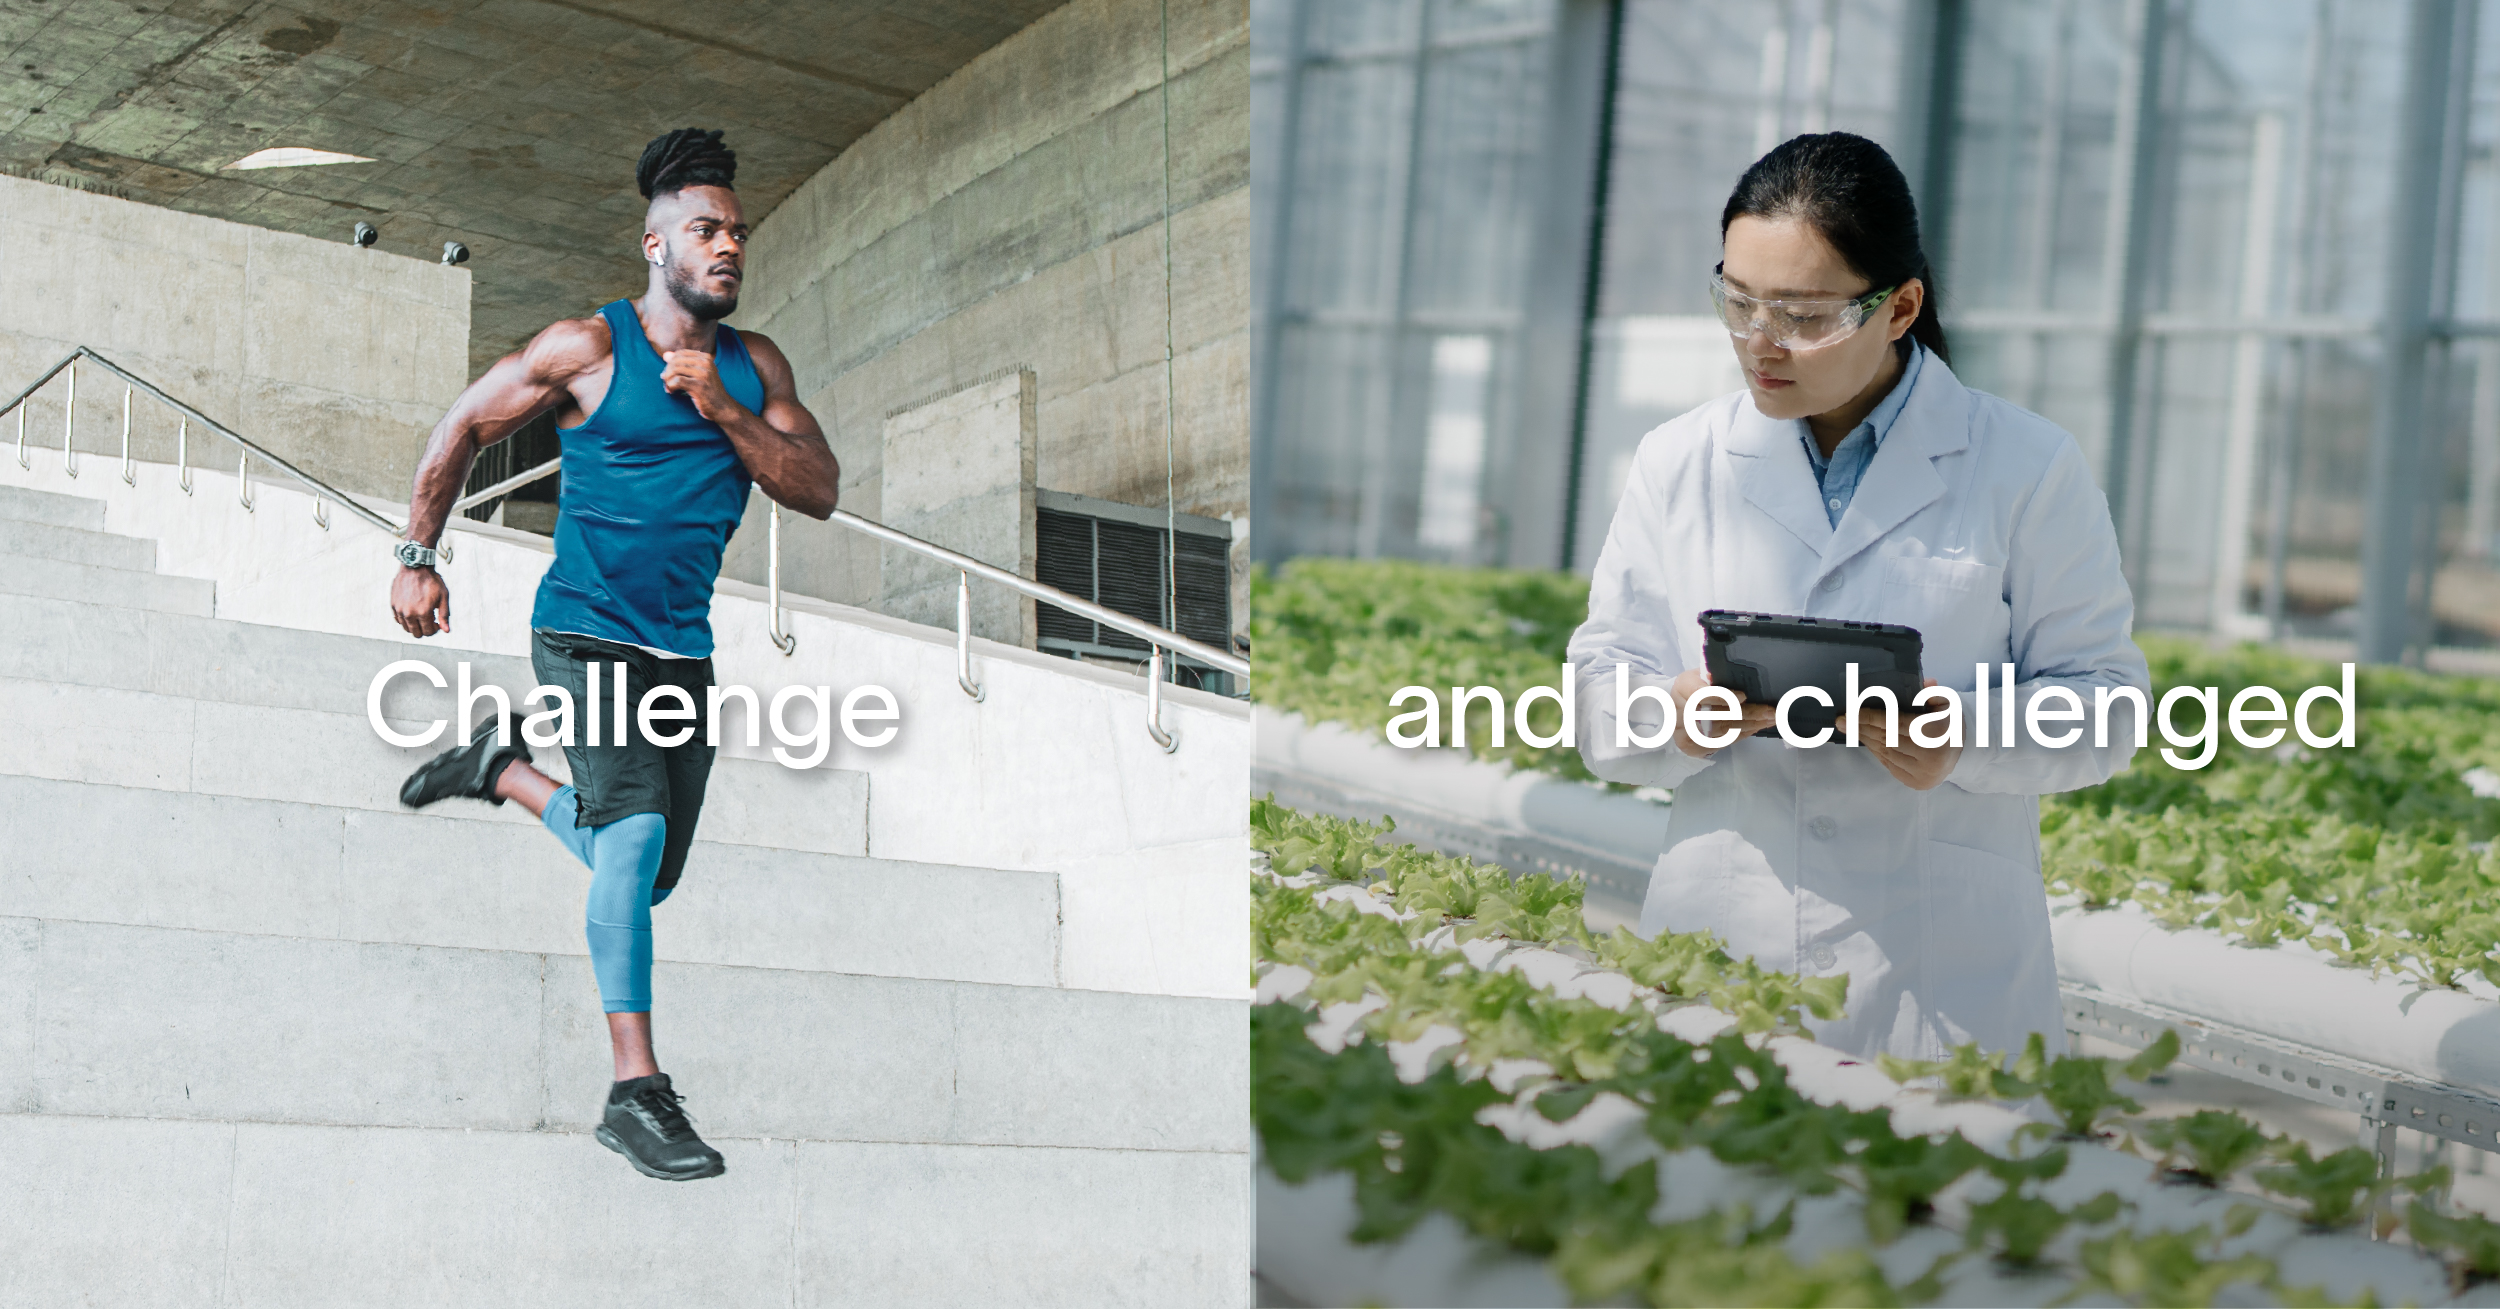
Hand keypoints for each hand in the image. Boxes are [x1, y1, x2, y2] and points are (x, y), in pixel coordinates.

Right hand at [391, 565, 449, 637]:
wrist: (415, 567)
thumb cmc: (431, 580)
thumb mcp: (443, 597)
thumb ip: (444, 615)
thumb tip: (446, 630)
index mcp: (423, 612)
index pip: (428, 632)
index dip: (435, 629)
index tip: (437, 622)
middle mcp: (409, 613)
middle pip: (416, 633)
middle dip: (425, 629)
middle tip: (430, 620)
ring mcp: (399, 609)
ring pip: (406, 628)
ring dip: (415, 625)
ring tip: (421, 615)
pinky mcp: (393, 605)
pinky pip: (398, 619)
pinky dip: (405, 620)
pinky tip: (412, 612)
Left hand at [660, 349, 738, 421]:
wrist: (722, 408)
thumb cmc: (709, 392)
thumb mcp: (698, 374)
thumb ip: (683, 364)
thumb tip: (665, 355)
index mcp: (706, 358)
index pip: (680, 353)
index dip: (671, 363)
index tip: (670, 374)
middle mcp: (705, 364)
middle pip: (676, 361)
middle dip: (667, 372)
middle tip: (666, 382)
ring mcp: (703, 374)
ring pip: (675, 370)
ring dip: (667, 380)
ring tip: (668, 387)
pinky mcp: (699, 386)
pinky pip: (677, 381)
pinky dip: (670, 386)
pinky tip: (671, 391)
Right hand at [1670, 666, 1774, 757]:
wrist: (1672, 709)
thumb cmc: (1692, 687)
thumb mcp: (1699, 674)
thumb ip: (1715, 674)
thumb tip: (1734, 674)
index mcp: (1681, 688)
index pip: (1700, 695)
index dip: (1721, 697)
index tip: (1743, 696)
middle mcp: (1680, 712)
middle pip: (1716, 716)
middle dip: (1747, 714)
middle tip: (1769, 711)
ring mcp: (1685, 733)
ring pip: (1723, 731)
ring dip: (1750, 726)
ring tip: (1770, 719)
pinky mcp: (1692, 747)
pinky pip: (1723, 741)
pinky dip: (1742, 734)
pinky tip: (1757, 727)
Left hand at [1845, 677, 1961, 789]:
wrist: (1963, 754)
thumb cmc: (1949, 723)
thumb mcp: (1945, 702)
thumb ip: (1930, 692)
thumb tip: (1921, 683)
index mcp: (1937, 733)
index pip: (1895, 723)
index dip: (1870, 717)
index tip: (1850, 713)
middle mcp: (1930, 756)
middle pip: (1886, 739)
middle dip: (1862, 728)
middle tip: (1842, 721)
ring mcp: (1923, 773)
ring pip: (1885, 753)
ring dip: (1866, 740)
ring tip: (1851, 729)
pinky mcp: (1916, 783)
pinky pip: (1889, 764)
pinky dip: (1876, 751)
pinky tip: (1867, 740)